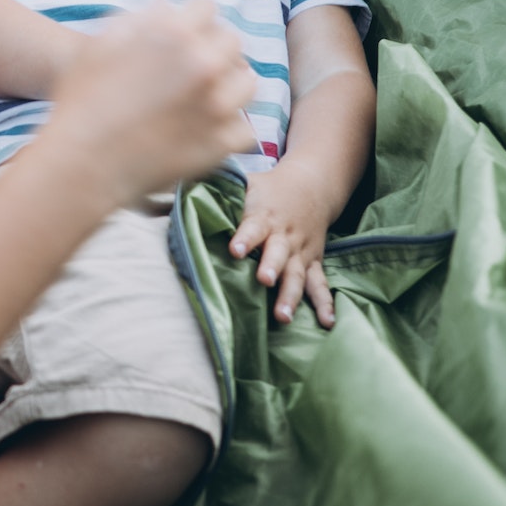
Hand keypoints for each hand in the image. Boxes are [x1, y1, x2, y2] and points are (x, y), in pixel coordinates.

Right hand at [40, 0, 259, 208]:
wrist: (83, 164)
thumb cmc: (82, 103)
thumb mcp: (98, 46)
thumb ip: (135, 19)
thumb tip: (163, 7)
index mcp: (173, 34)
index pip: (206, 8)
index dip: (191, 19)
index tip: (184, 35)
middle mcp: (203, 63)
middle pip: (232, 42)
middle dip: (214, 49)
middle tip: (194, 67)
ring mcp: (218, 105)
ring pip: (247, 82)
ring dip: (229, 85)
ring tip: (207, 97)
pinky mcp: (222, 142)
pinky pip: (244, 127)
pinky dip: (229, 128)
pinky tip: (207, 129)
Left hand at [229, 164, 337, 326]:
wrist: (311, 185)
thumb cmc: (267, 189)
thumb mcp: (245, 183)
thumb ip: (217, 190)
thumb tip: (177, 195)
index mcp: (264, 216)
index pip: (253, 227)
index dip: (244, 238)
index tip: (235, 250)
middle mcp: (283, 236)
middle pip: (278, 253)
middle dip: (271, 267)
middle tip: (264, 280)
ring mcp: (300, 251)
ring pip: (297, 274)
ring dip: (291, 295)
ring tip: (283, 316)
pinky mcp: (313, 262)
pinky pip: (320, 284)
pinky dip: (324, 303)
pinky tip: (328, 322)